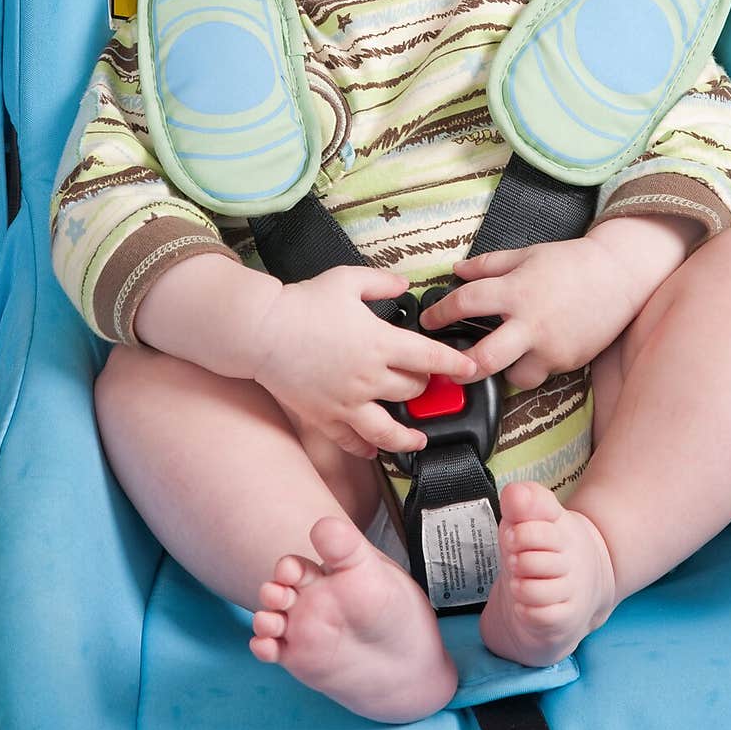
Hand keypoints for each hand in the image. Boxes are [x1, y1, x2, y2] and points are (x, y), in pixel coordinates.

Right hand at [252, 267, 476, 458]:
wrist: (260, 330)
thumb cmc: (301, 303)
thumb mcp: (346, 280)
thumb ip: (381, 282)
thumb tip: (404, 285)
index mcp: (380, 343)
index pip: (431, 359)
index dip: (456, 365)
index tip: (471, 369)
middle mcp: (369, 377)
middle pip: (413, 390)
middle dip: (424, 386)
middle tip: (426, 382)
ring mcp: (347, 402)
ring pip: (390, 430)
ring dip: (409, 436)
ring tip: (418, 438)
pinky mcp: (325, 417)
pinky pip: (352, 441)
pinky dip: (366, 448)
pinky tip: (374, 449)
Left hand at [419, 236, 651, 389]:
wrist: (619, 275)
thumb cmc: (572, 263)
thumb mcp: (526, 254)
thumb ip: (488, 265)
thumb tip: (457, 271)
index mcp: (516, 290)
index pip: (465, 304)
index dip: (440, 313)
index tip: (429, 320)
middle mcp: (531, 323)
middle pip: (484, 359)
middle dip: (461, 369)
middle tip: (451, 368)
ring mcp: (550, 346)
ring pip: (513, 377)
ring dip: (503, 370)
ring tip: (503, 357)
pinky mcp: (567, 361)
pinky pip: (540, 373)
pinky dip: (532, 365)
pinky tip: (535, 349)